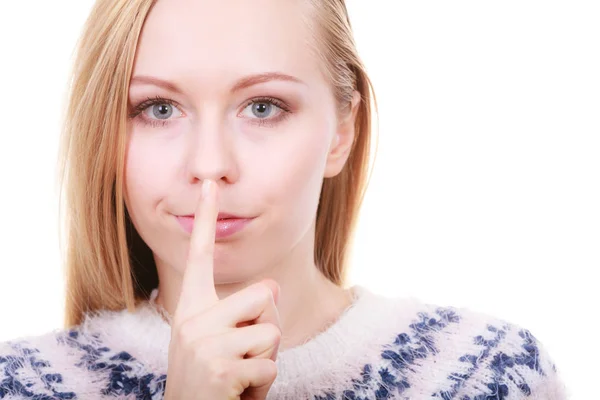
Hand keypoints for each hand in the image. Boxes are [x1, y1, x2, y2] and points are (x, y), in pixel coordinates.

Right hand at [164, 179, 280, 399]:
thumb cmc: (213, 377)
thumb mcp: (222, 339)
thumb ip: (243, 310)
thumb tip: (274, 285)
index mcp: (192, 306)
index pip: (199, 254)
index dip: (204, 218)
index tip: (208, 184)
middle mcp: (193, 317)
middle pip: (265, 293)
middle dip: (269, 324)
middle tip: (244, 352)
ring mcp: (203, 343)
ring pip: (272, 331)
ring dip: (267, 358)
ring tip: (240, 373)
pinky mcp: (219, 369)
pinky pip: (270, 366)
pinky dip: (263, 384)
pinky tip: (238, 392)